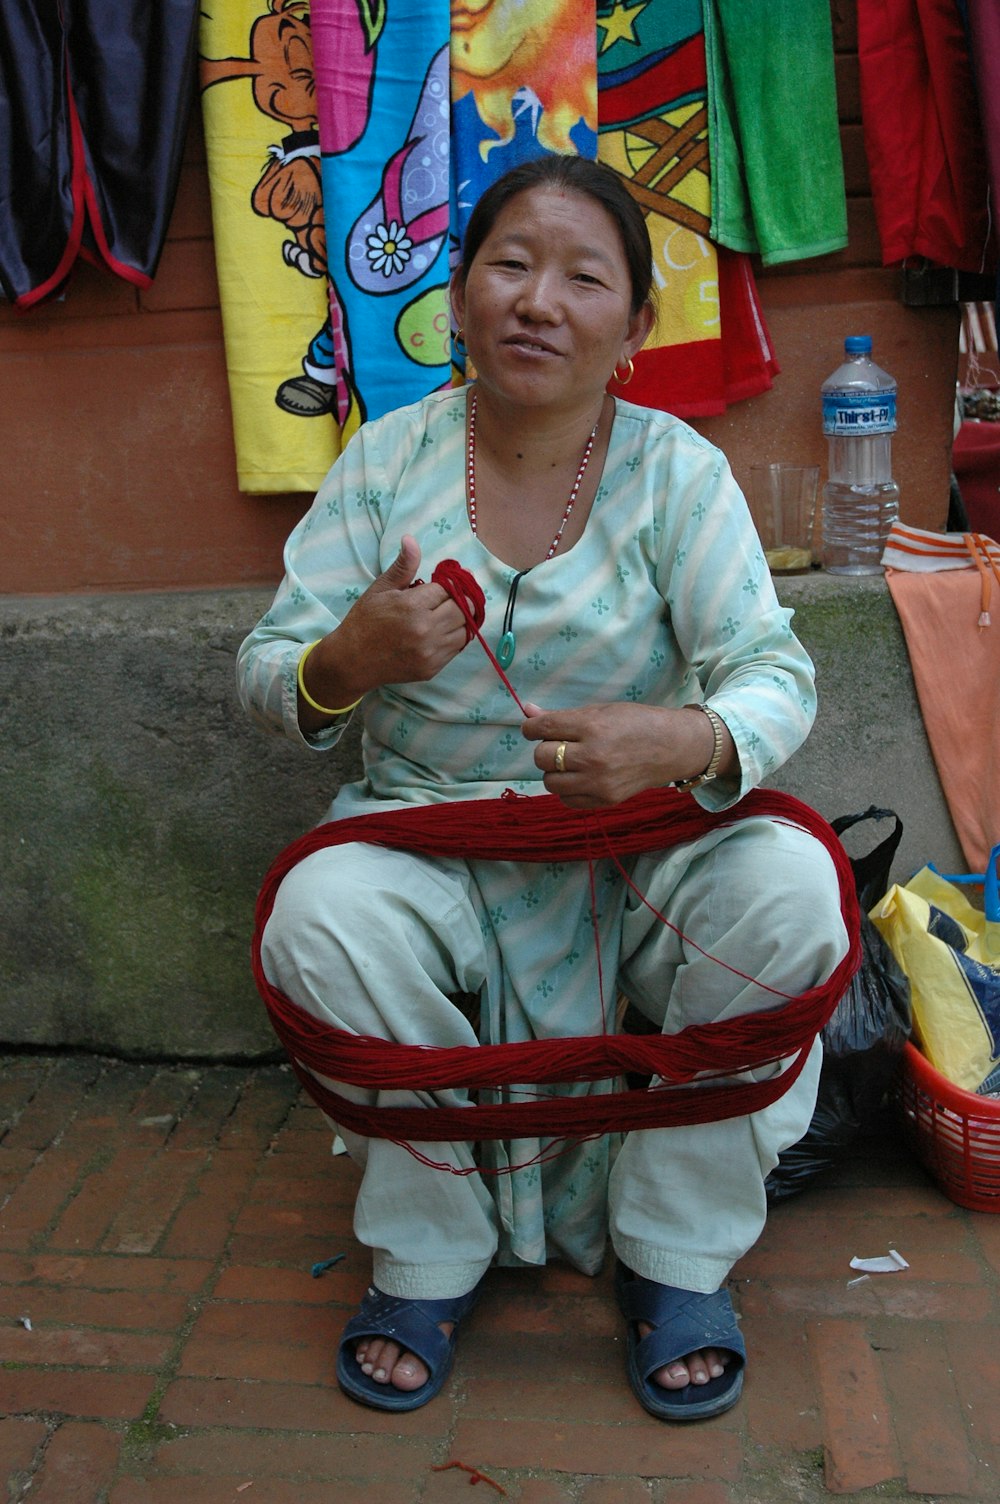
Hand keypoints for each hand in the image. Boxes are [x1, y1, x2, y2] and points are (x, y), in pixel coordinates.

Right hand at [298, 537, 469, 724]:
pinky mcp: (433, 668)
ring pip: (465, 629)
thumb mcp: (380, 589)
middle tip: (448, 598)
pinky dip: (454, 637)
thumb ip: (403, 566)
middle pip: (464, 608)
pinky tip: (439, 632)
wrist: (352, 662)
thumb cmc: (365, 621)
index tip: (441, 584)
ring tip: (444, 615)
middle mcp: (425, 630)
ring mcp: (430, 652)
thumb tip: (411, 539)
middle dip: (459, 599)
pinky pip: (457, 648)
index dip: (446, 583)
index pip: (448, 588)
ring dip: (460, 619)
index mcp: (412, 606)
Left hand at [521, 701, 730, 809]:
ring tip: (572, 762)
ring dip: (554, 771)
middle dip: (546, 749)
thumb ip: (561, 716)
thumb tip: (526, 711)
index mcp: (592, 726)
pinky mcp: (604, 800)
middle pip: (541, 757)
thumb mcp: (600, 711)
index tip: (534, 728)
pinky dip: (568, 789)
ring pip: (550, 782)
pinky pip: (566, 800)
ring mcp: (598, 782)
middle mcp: (593, 756)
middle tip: (561, 745)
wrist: (672, 747)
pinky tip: (581, 778)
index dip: (531, 727)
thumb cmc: (635, 723)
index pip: (542, 729)